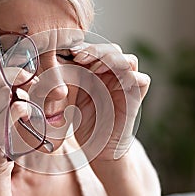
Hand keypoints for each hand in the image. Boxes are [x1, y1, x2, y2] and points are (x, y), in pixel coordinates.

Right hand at [0, 58, 35, 183]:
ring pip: (4, 90)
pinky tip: (26, 115)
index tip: (18, 64)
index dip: (0, 62)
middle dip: (16, 74)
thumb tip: (18, 71)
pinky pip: (15, 108)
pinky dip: (26, 108)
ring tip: (27, 102)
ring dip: (22, 92)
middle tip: (31, 79)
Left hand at [70, 44, 149, 160]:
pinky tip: (112, 80)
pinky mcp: (136, 98)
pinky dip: (131, 75)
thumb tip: (52, 58)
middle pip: (113, 49)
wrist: (97, 148)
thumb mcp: (69, 96)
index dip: (84, 47)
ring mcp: (127, 85)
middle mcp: (115, 76)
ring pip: (128, 59)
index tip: (67, 52)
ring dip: (111, 59)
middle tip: (78, 56)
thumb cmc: (83, 122)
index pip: (96, 49)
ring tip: (93, 67)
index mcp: (99, 72)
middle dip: (95, 50)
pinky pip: (142, 79)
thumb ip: (65, 77)